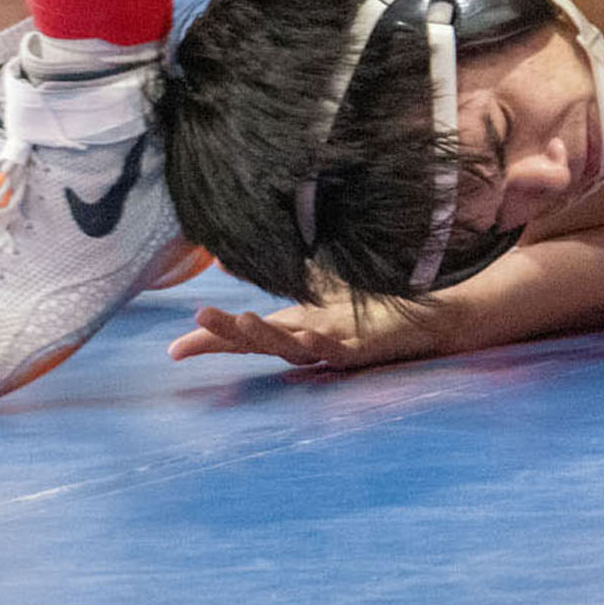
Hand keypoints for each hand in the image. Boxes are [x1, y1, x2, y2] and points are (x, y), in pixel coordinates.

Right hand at [167, 297, 449, 369]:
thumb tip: (242, 253)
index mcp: (296, 326)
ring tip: (240, 320)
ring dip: (266, 335)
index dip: (211, 341)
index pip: (244, 336)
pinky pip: (337, 349)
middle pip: (259, 342)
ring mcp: (334, 349)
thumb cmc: (376, 305)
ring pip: (292, 348)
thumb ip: (284, 270)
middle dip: (226, 334)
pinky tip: (308, 334)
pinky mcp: (363, 350)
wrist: (429, 320)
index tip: (174, 350)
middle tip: (197, 319)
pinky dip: (321, 344)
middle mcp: (308, 342)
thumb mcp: (322, 283)